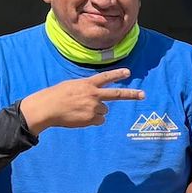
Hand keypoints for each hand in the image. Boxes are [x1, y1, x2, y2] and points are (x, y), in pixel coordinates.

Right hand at [19, 69, 143, 132]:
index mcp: (87, 84)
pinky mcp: (92, 119)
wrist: (48, 108)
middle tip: (143, 95)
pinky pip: (99, 120)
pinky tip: (80, 117)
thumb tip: (98, 100)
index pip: (106, 77)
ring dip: (96, 111)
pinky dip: (93, 120)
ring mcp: (94, 107)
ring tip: (80, 110)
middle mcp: (94, 95)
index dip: (117, 74)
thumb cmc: (56, 96)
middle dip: (131, 95)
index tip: (128, 73)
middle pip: (116, 94)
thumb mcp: (72, 86)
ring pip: (104, 111)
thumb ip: (86, 90)